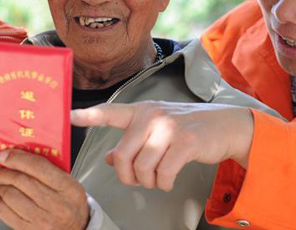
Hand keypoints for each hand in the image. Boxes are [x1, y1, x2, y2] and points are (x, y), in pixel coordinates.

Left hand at [0, 149, 88, 229]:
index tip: (5, 155)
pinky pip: (4, 212)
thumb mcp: (70, 184)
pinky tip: (5, 199)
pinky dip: (0, 202)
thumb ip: (50, 169)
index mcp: (68, 189)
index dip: (18, 158)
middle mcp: (56, 205)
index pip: (39, 167)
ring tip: (5, 184)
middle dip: (6, 172)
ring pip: (10, 195)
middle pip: (21, 181)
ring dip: (3, 186)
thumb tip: (20, 155)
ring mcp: (42, 220)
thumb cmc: (71, 205)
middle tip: (3, 169)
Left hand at [70, 101, 253, 190]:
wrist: (226, 125)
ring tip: (158, 179)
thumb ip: (131, 142)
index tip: (70, 115)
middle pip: (123, 155)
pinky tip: (169, 180)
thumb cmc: (187, 128)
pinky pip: (163, 173)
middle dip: (128, 176)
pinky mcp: (185, 142)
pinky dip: (164, 184)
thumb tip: (110, 159)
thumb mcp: (157, 130)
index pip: (110, 112)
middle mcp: (151, 116)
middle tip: (138, 180)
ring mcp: (168, 128)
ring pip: (142, 168)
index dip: (89, 115)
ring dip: (148, 182)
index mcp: (141, 111)